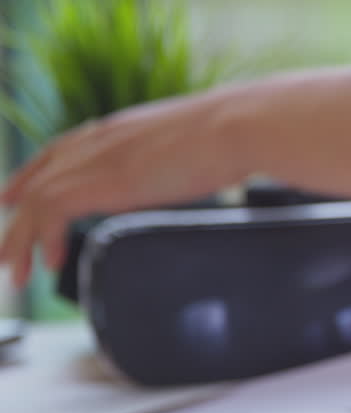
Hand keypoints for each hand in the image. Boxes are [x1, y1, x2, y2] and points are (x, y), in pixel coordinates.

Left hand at [0, 63, 350, 286]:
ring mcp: (101, 159)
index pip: (70, 146)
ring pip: (36, 199)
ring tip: (13, 270)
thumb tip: (239, 176)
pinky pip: (53, 215)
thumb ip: (211, 159)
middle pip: (42, 171)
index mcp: (130, 128)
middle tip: (5, 233)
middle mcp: (106, 139)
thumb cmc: (248, 133)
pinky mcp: (102, 182)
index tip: (26, 189)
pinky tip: (47, 265)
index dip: (43, 169)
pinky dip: (43, 240)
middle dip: (18, 202)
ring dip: (20, 236)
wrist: (247, 125)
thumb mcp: (218, 144)